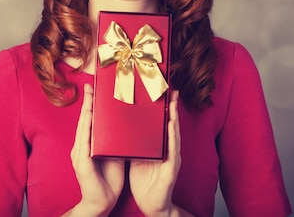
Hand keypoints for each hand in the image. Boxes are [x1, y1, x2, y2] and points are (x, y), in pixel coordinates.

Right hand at [64, 83, 123, 216]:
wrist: (102, 203)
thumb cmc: (109, 179)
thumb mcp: (115, 155)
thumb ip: (117, 140)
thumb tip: (127, 124)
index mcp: (88, 145)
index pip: (90, 121)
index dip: (91, 104)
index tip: (94, 89)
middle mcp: (81, 147)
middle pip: (84, 120)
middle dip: (87, 102)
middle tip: (90, 86)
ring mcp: (79, 155)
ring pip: (82, 128)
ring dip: (86, 111)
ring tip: (90, 96)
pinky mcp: (82, 164)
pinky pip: (84, 142)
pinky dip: (86, 128)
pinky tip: (89, 117)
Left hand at [129, 90, 186, 216]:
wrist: (151, 204)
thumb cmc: (144, 181)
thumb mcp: (135, 156)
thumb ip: (131, 142)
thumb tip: (120, 126)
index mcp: (157, 145)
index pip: (159, 123)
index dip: (160, 108)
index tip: (159, 90)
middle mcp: (167, 149)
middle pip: (169, 124)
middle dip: (171, 107)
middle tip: (170, 89)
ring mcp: (171, 158)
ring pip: (173, 133)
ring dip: (174, 118)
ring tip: (172, 102)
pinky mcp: (171, 168)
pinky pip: (172, 150)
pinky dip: (172, 137)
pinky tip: (171, 126)